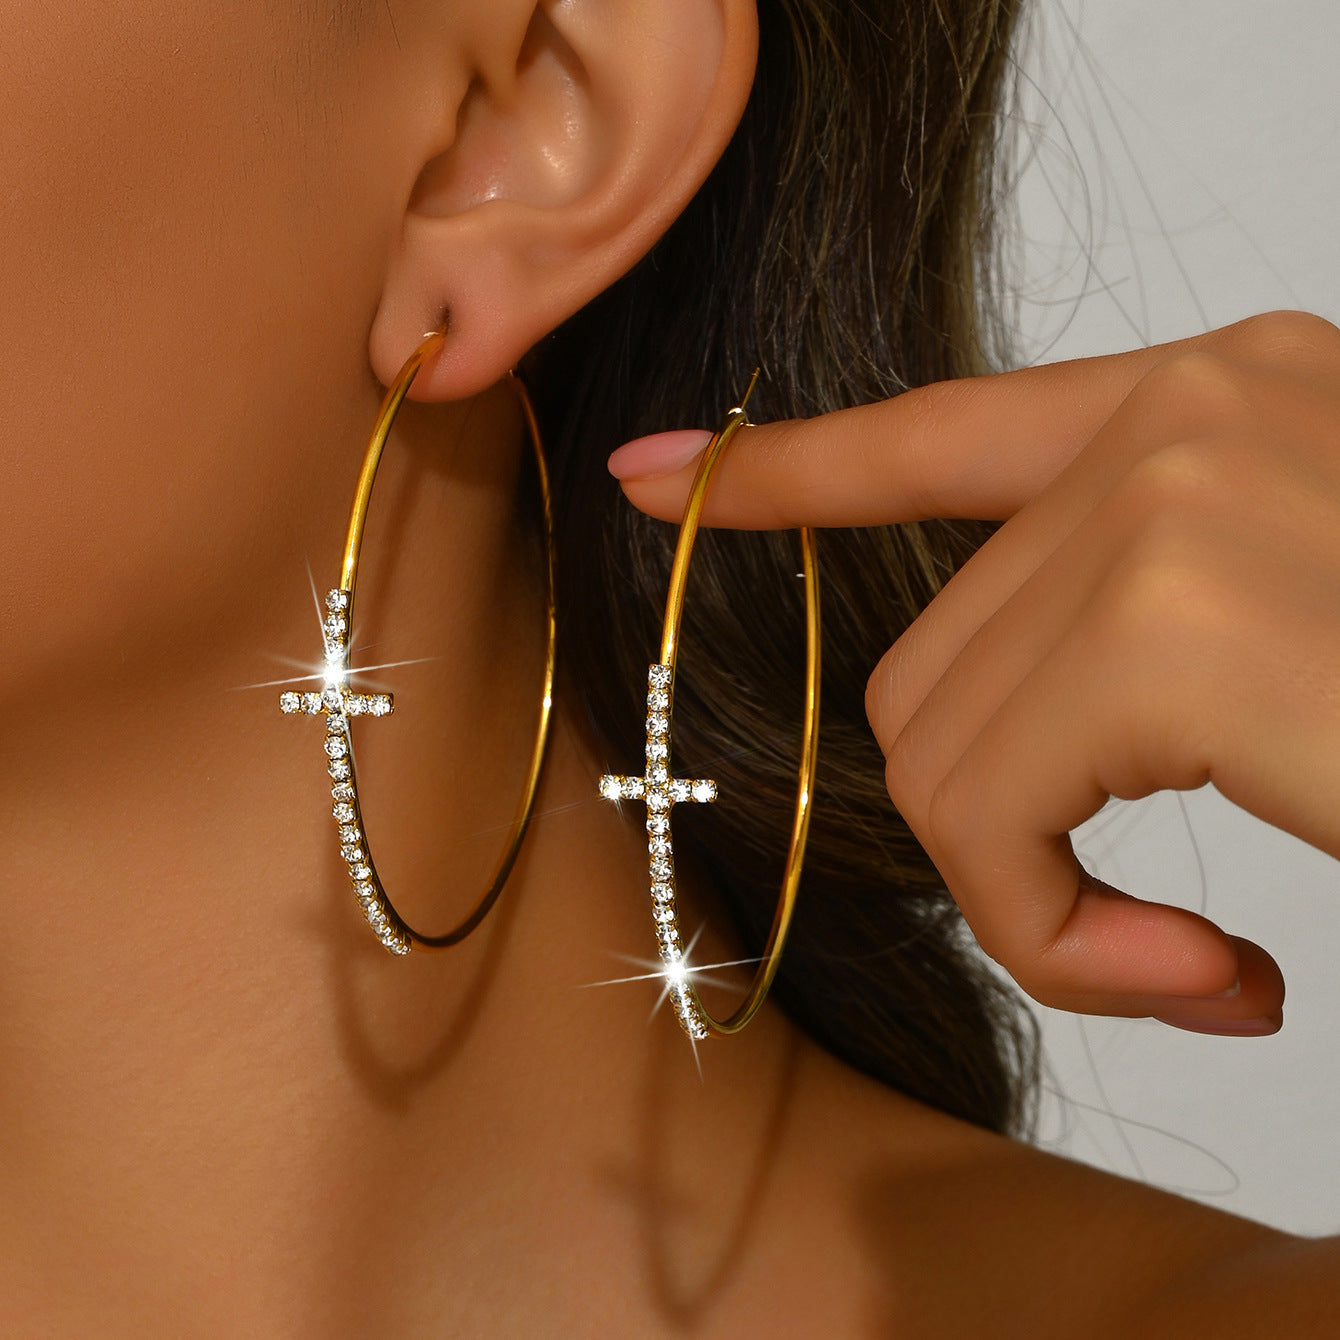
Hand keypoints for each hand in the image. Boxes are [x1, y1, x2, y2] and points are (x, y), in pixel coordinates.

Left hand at [608, 310, 1339, 1035]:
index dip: (791, 469)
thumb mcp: (1293, 620)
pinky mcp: (1179, 619)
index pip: (943, 427)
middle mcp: (1194, 413)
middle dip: (1003, 821)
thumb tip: (1004, 702)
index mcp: (1220, 402)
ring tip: (1187, 957)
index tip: (662, 474)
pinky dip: (1061, 937)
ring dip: (1041, 896)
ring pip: (938, 743)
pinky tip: (1218, 977)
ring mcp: (1184, 499)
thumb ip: (1133, 621)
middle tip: (1145, 930)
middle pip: (931, 653)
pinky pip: (989, 815)